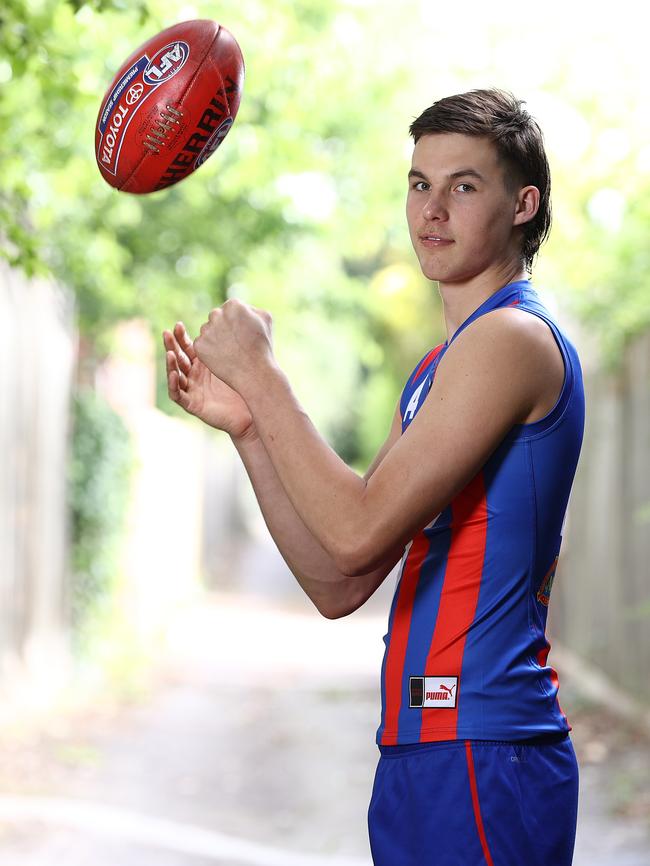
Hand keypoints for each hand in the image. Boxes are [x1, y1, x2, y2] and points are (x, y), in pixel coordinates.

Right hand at [163, 321, 253, 439]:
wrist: (251, 412)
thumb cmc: (246, 387)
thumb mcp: (237, 363)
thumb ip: (232, 346)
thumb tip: (238, 319)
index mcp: (203, 365)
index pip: (187, 348)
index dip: (180, 337)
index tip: (178, 324)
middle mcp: (194, 376)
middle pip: (178, 359)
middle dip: (171, 345)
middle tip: (167, 333)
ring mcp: (192, 390)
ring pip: (175, 375)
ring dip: (170, 364)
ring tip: (170, 353)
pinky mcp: (192, 405)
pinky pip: (178, 394)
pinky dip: (174, 385)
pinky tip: (174, 374)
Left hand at [193, 299, 273, 393]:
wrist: (254, 373)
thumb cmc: (262, 347)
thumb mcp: (266, 319)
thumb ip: (252, 309)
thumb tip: (243, 308)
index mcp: (233, 305)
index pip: (229, 308)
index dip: (237, 322)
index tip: (243, 334)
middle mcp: (216, 314)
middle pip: (216, 317)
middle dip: (223, 328)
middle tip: (235, 344)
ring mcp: (206, 330)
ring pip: (207, 331)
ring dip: (215, 339)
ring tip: (230, 352)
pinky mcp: (199, 346)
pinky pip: (202, 345)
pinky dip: (209, 351)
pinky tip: (222, 358)